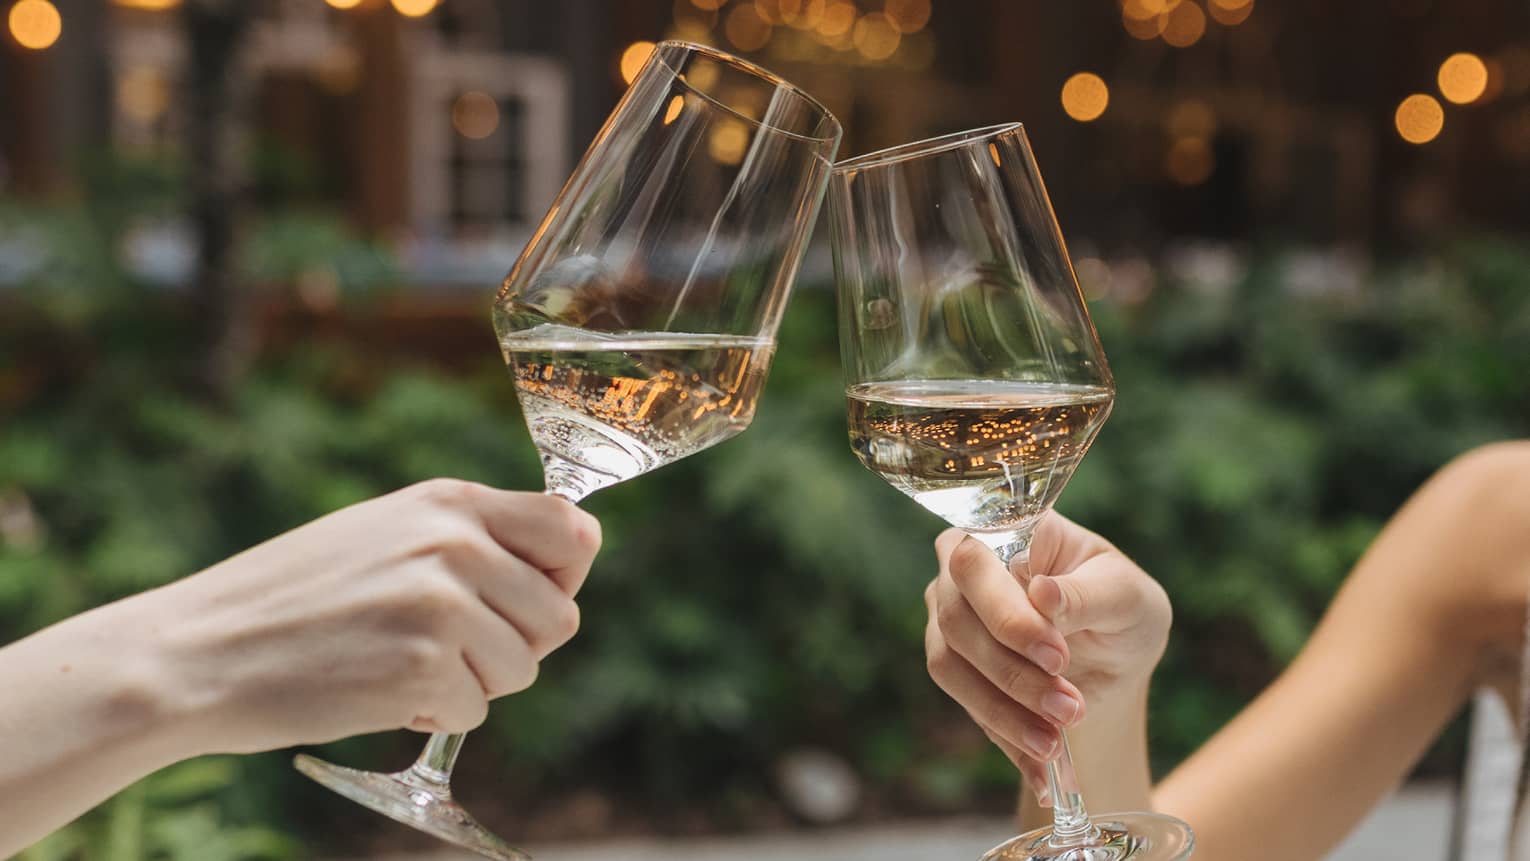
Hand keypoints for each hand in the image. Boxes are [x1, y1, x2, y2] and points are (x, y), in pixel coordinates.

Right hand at [115, 478, 600, 753]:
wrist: (197, 652)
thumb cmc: (293, 598)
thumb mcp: (386, 534)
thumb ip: (470, 541)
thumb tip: (571, 558)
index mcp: (450, 502)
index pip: (572, 530)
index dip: (563, 576)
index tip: (527, 601)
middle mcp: (456, 542)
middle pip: (559, 616)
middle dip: (514, 646)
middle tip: (446, 648)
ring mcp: (442, 602)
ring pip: (522, 670)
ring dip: (471, 684)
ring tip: (396, 662)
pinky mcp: (424, 665)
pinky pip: (474, 711)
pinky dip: (431, 716)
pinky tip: (376, 689)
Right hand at [924, 513, 1170, 799]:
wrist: (1117, 657)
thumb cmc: (1121, 606)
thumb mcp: (1128, 596)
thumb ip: (1089, 594)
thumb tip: (1043, 594)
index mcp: (1004, 531)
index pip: (974, 560)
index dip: (1005, 611)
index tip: (1056, 654)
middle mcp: (962, 571)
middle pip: (956, 618)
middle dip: (1011, 670)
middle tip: (1070, 705)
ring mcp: (950, 619)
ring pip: (950, 666)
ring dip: (1004, 710)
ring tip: (1056, 741)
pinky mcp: (956, 670)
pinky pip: (966, 707)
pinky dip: (1006, 739)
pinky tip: (1042, 768)